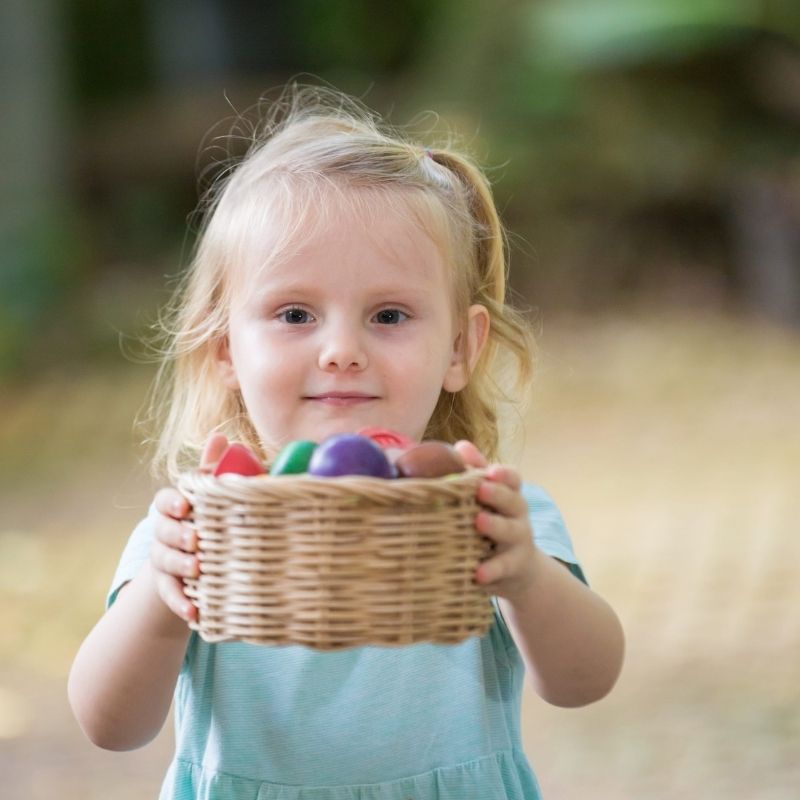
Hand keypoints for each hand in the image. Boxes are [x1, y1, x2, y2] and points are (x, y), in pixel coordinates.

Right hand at [149, 433, 228, 620]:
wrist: (199, 559)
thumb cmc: (210, 517)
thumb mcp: (213, 494)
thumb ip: (213, 469)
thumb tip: (221, 436)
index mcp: (174, 506)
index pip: (164, 500)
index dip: (172, 502)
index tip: (186, 506)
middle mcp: (164, 531)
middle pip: (162, 531)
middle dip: (178, 535)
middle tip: (196, 540)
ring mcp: (163, 560)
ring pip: (164, 561)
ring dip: (179, 566)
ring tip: (197, 570)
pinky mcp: (169, 585)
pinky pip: (170, 594)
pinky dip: (181, 603)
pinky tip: (194, 612)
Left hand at [454, 440, 538, 600]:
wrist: (518, 570)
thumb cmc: (494, 523)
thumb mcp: (486, 498)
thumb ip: (475, 471)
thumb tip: (460, 446)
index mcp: (509, 495)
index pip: (513, 479)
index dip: (504, 474)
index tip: (491, 471)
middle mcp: (517, 515)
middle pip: (513, 501)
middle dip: (498, 494)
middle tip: (481, 489)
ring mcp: (517, 542)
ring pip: (511, 532)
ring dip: (496, 526)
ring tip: (479, 522)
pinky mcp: (512, 568)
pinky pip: (503, 568)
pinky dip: (491, 571)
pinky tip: (477, 574)